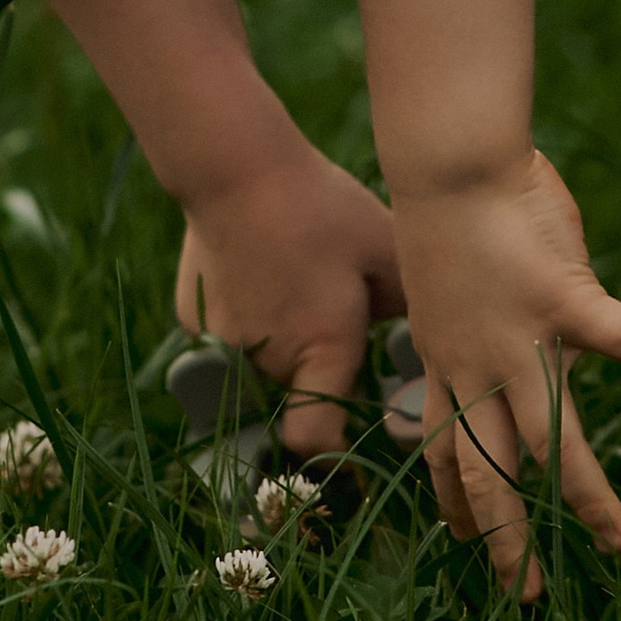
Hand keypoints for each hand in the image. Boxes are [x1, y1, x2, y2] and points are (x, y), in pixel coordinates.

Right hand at [176, 142, 406, 459]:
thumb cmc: (320, 207)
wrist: (236, 169)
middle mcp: (268, 362)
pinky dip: (244, 315)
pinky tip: (256, 264)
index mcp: (321, 352)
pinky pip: (228, 336)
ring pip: (261, 361)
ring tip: (290, 275)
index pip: (315, 442)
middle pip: (297, 387)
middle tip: (330, 302)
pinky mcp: (192, 322)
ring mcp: (222, 346)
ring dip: (278, 336)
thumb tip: (429, 339)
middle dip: (316, 360)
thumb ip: (407, 304)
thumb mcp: (383, 250)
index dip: (330, 451)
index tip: (346, 432)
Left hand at [393, 150, 620, 601]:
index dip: (454, 497)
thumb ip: (484, 310)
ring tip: (620, 545)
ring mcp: (521, 340)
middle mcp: (476, 366)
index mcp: (445, 358)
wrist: (447, 161)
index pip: (443, 447)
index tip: (461, 535)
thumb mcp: (449, 276)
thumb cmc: (451, 201)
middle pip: (492, 469)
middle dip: (507, 538)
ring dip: (587, 498)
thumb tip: (529, 311)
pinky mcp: (564, 302)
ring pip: (554, 440)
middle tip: (525, 595)